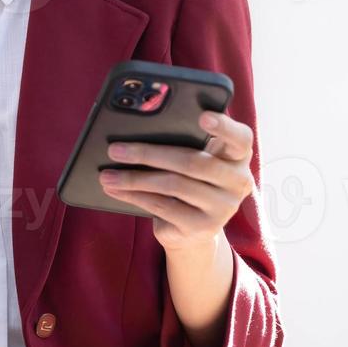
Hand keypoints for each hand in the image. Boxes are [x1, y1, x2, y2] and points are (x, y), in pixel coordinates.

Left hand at [98, 111, 255, 253]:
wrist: (193, 229)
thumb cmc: (188, 181)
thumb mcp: (192, 159)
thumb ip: (182, 143)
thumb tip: (135, 131)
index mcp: (237, 156)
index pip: (240, 138)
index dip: (224, 126)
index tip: (202, 116)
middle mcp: (237, 182)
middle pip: (193, 161)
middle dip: (149, 154)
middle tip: (115, 149)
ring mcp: (223, 208)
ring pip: (173, 185)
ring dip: (134, 179)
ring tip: (107, 175)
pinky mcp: (203, 227)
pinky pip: (163, 207)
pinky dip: (135, 196)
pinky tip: (116, 190)